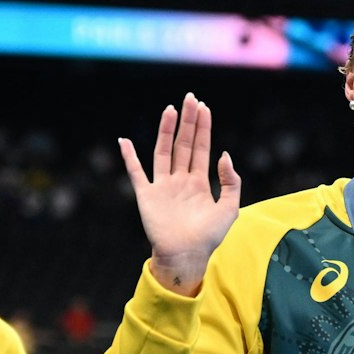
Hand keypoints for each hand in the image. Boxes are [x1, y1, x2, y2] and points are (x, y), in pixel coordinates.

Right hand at [120, 92, 241, 294]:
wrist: (187, 256)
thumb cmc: (209, 237)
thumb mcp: (229, 208)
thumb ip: (230, 182)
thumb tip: (224, 155)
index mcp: (199, 183)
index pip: (201, 148)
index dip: (203, 128)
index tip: (204, 107)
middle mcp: (180, 180)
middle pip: (183, 144)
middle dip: (188, 121)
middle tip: (190, 98)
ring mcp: (162, 186)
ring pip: (163, 151)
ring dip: (165, 130)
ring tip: (170, 109)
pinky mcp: (147, 195)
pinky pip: (136, 172)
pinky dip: (129, 157)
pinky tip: (123, 141)